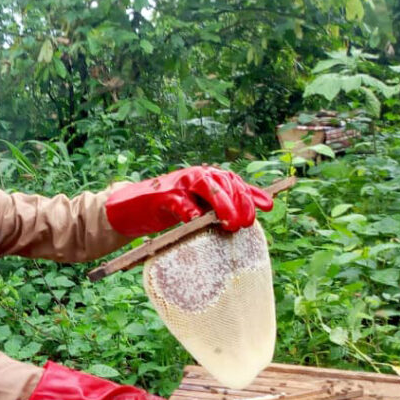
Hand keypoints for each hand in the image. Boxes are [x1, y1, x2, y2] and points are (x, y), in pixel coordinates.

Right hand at [106, 166, 272, 235]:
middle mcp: (196, 175)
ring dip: (222, 205)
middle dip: (239, 203)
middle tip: (244, 224)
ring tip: (230, 223)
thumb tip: (260, 207)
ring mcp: (180, 184)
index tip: (267, 207)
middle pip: (225, 183)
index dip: (252, 194)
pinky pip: (181, 202)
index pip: (235, 182)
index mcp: (207, 177)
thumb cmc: (169, 208)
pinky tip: (198, 222)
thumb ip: (222, 205)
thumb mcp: (198, 205)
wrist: (131, 207)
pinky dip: (190, 212)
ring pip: (207, 187)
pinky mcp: (163, 197)